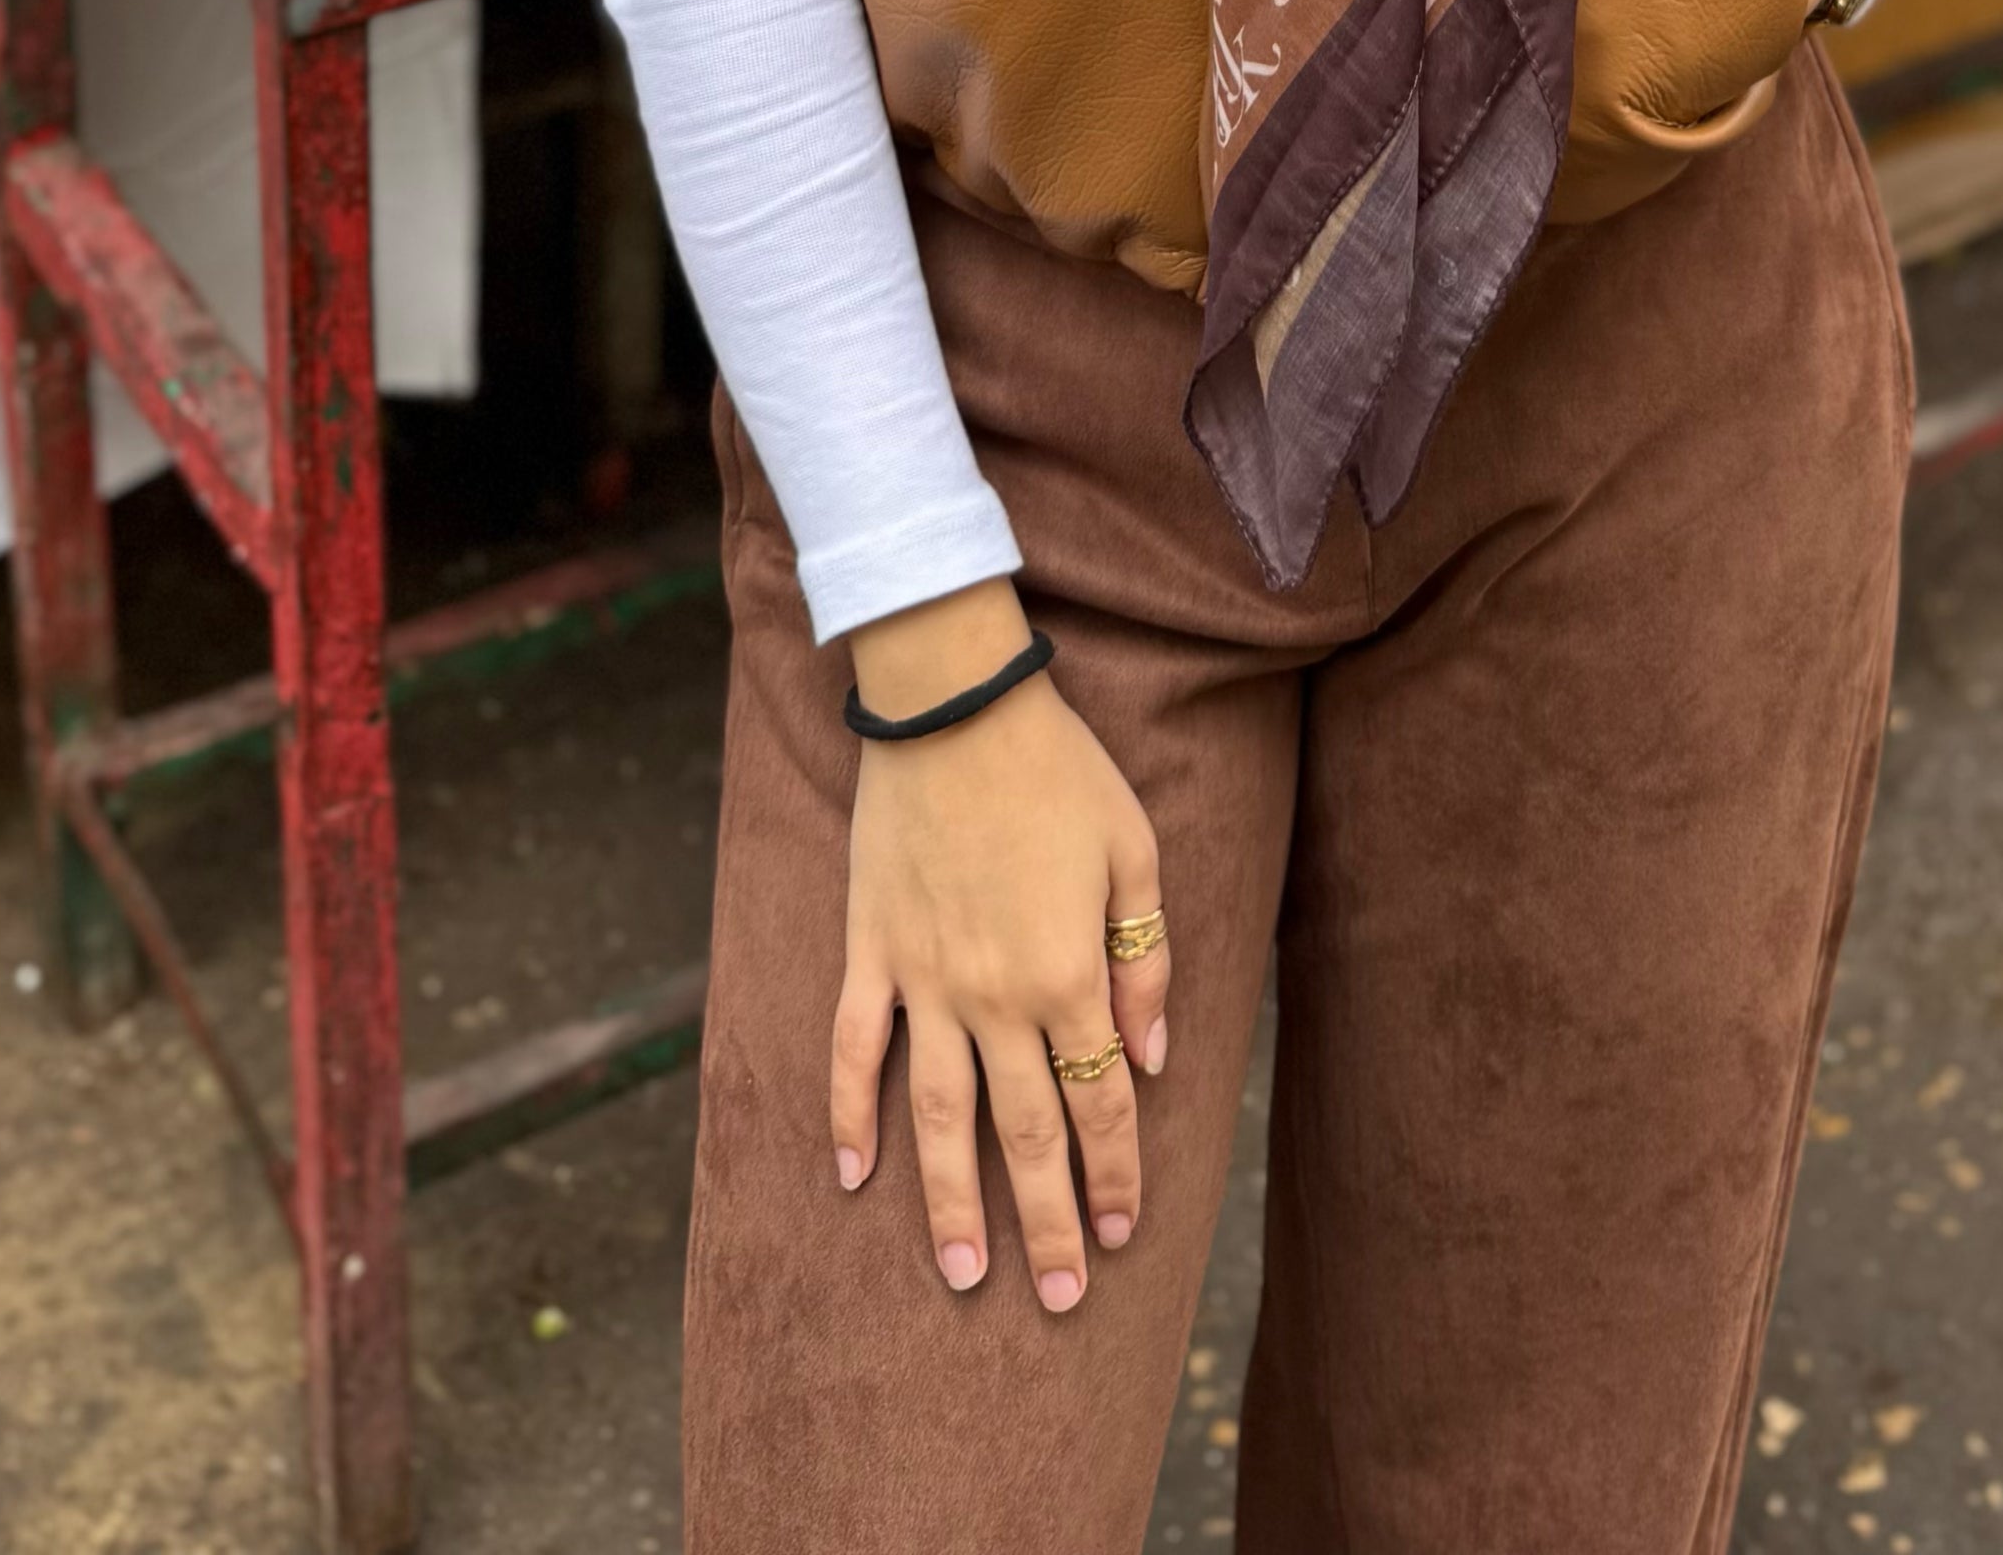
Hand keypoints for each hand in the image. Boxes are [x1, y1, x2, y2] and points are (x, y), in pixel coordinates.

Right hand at [834, 578, 1170, 1317]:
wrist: (952, 701)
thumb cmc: (1056, 769)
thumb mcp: (1133, 851)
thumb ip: (1148, 960)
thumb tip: (1152, 1056)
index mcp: (1068, 976)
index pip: (1101, 1104)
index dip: (1116, 1175)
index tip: (1123, 1234)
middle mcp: (995, 999)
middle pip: (1025, 1136)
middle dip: (1047, 1226)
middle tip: (1063, 1301)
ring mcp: (924, 983)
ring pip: (937, 1120)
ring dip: (953, 1204)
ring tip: (965, 1277)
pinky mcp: (871, 954)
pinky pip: (854, 1051)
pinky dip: (850, 1115)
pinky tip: (854, 1175)